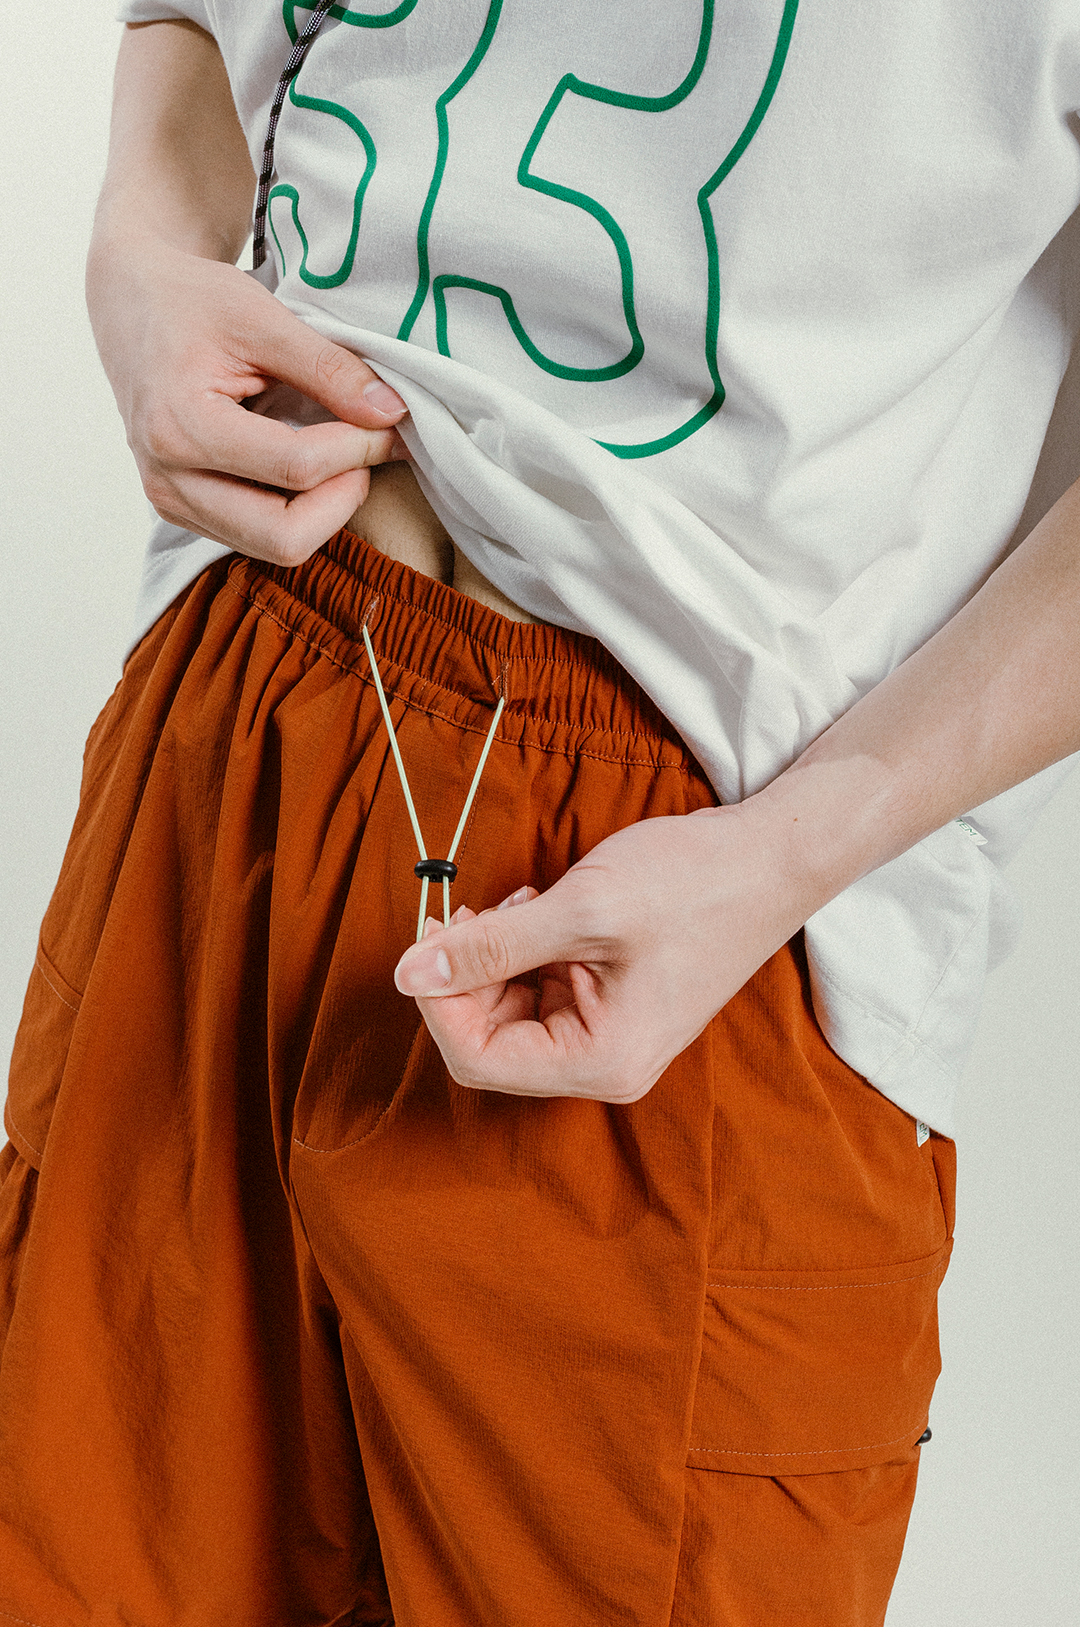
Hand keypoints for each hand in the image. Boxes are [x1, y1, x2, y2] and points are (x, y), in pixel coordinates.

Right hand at [87, 238, 406, 563]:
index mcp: (180, 426)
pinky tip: (312, 468)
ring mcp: (172, 503)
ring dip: (325, 511)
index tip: (386, 420)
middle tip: (367, 450)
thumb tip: (392, 414)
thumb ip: (329, 369)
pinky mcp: (184, 512)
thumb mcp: (263, 318)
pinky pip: (258, 540)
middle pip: (285, 537)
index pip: (295, 469)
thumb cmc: (193, 303)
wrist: (132, 306)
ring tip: (343, 457)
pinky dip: (299, 513)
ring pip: (276, 548)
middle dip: (343, 498)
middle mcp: (169, 480)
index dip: (357, 449)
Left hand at [393, 805, 809, 1101]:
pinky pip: (541, 992)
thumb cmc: (692, 884)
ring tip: (524, 901)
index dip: (440, 1000)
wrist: (772, 858)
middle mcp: (604, 1065)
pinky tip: (541, 908)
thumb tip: (408, 973)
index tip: (432, 935)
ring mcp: (610, 1037)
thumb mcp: (580, 910)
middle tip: (474, 907)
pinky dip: (526, 950)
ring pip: (510, 1012)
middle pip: (489, 1041)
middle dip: (469, 974)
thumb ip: (489, 946)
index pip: (478, 1059)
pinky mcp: (614, 1005)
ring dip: (497, 957)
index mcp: (601, 1061)